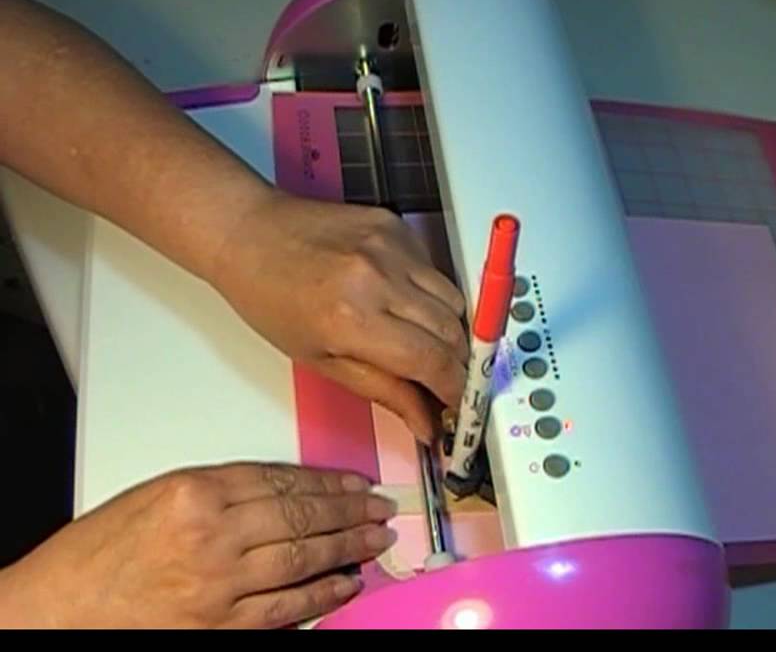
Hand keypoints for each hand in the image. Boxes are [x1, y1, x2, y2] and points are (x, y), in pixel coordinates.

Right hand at [0, 463, 397, 627]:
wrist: (60, 612)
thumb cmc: (100, 553)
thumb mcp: (159, 495)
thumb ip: (223, 489)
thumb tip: (285, 492)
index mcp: (197, 492)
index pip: (282, 480)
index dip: (327, 481)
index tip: (355, 482)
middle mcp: (214, 535)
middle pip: (301, 516)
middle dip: (349, 510)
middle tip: (380, 507)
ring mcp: (220, 585)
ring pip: (303, 559)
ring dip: (348, 547)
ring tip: (376, 538)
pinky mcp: (222, 628)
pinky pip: (287, 608)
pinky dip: (324, 594)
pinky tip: (348, 581)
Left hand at [210, 193, 468, 441]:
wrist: (249, 234)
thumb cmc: (270, 300)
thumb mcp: (319, 361)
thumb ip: (383, 391)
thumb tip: (426, 421)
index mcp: (352, 319)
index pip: (433, 362)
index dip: (454, 389)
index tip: (457, 405)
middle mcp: (378, 278)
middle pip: (452, 332)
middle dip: (456, 365)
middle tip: (443, 382)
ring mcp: (391, 247)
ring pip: (454, 300)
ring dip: (448, 330)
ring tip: (421, 341)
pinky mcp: (396, 225)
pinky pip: (436, 270)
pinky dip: (430, 294)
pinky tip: (401, 300)